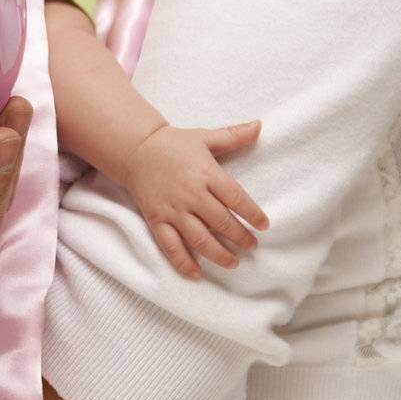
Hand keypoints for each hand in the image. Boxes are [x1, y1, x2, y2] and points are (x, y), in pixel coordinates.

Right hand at [124, 120, 267, 278]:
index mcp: (206, 172)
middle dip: (240, 237)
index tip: (264, 225)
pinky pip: (171, 246)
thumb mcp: (205, 136)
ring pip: (199, 238)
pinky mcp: (157, 220)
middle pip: (221, 221)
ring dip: (218, 254)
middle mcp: (192, 193)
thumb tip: (260, 125)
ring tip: (233, 263)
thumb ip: (233, 135)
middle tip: (252, 246)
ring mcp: (173, 209)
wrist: (137, 148)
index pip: (235, 197)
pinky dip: (183, 262)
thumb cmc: (175, 143)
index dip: (252, 213)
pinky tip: (196, 273)